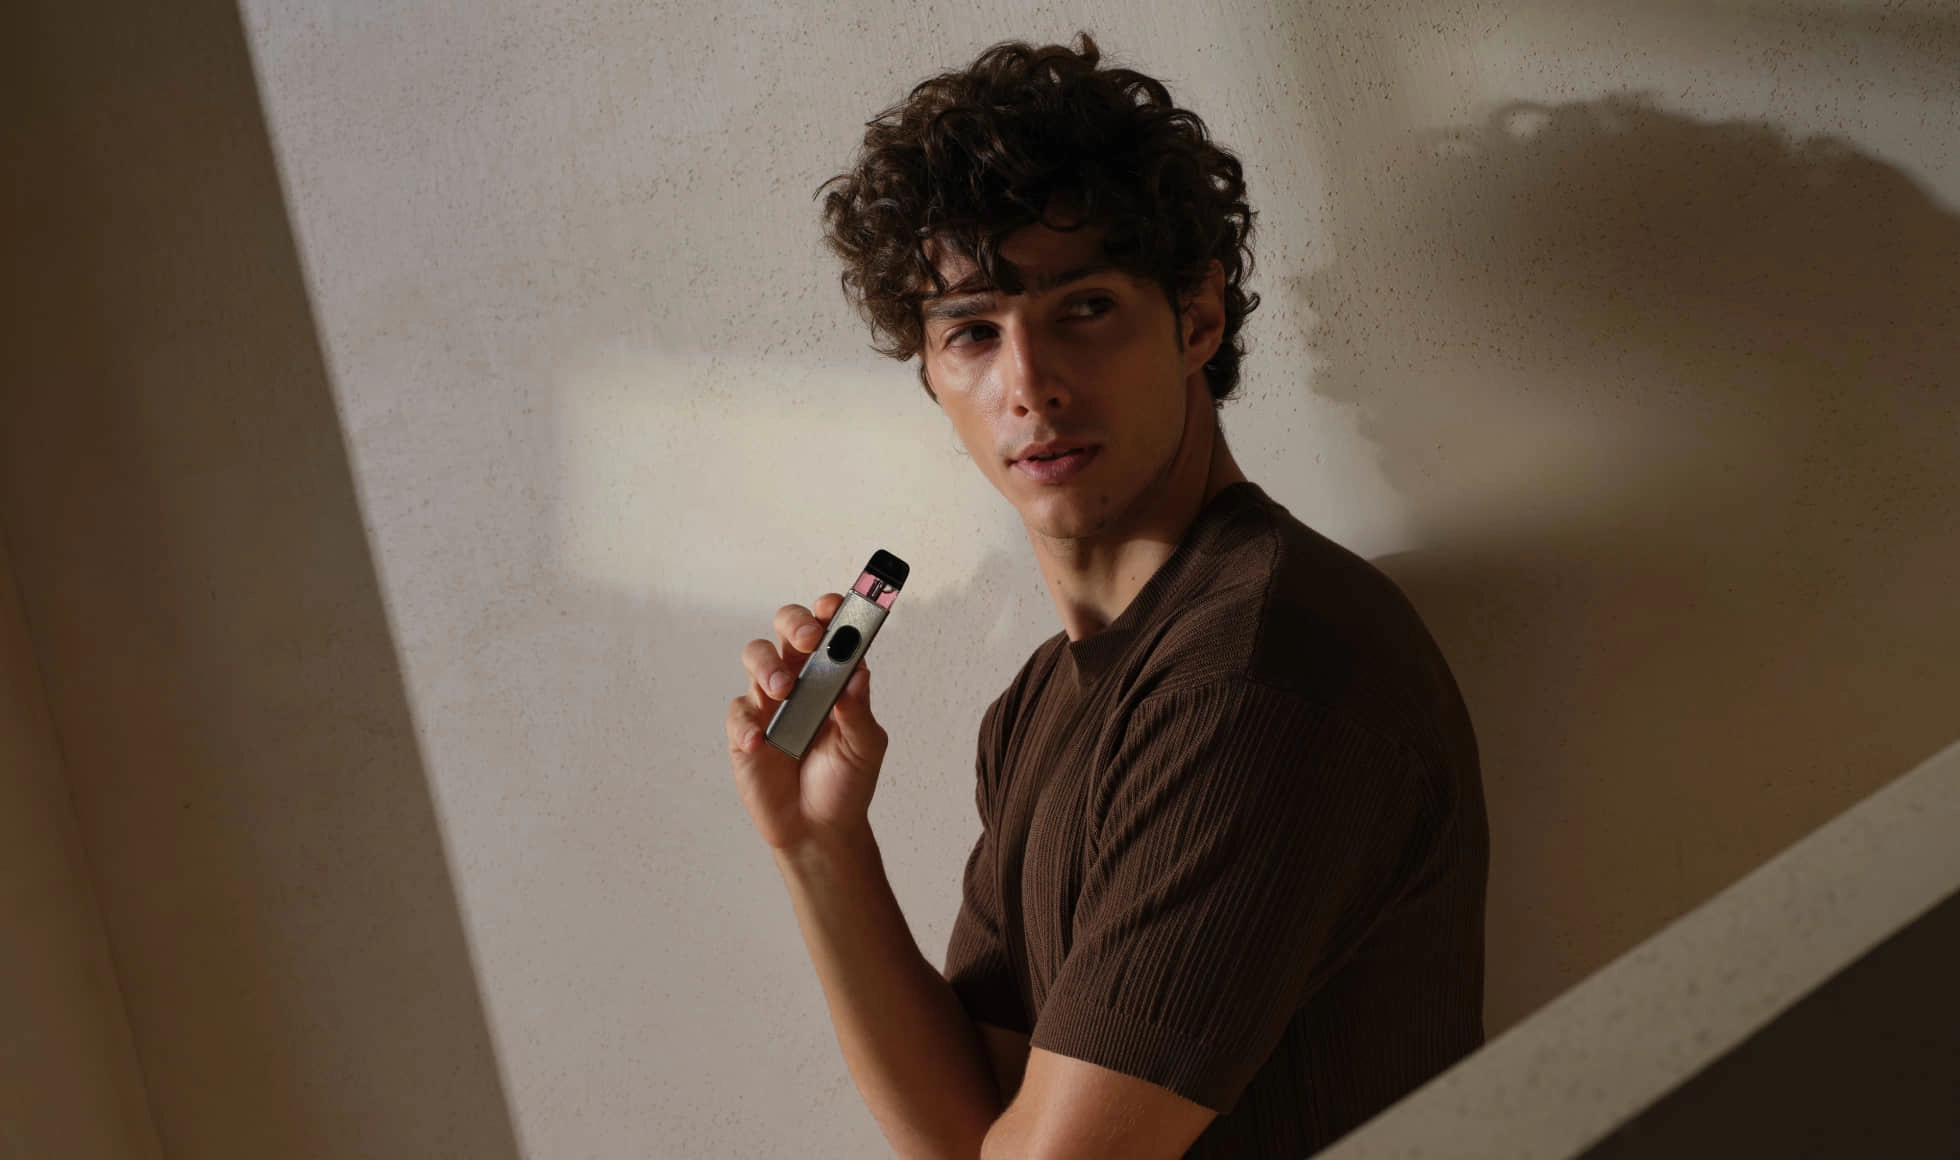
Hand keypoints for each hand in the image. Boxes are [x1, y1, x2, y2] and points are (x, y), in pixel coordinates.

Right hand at [727, 594, 889, 853]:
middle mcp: (801, 680)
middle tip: (807, 639)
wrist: (819, 829)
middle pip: (787, 630)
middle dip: (795, 623)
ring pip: (756, 657)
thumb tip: (857, 671)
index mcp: (834, 676)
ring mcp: (770, 703)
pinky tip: (762, 742)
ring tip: (783, 691)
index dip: (829, 610)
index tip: (834, 606)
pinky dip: (748, 723)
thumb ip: (859, 710)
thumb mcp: (865, 747)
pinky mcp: (745, 731)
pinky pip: (739, 713)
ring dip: (768, 666)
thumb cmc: (846, 782)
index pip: (828, 629)